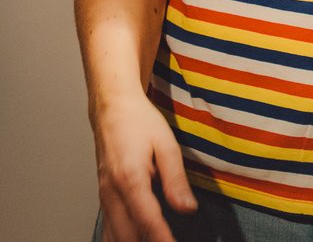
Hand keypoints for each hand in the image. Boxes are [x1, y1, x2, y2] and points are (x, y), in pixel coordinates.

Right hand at [93, 92, 196, 241]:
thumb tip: (188, 208)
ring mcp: (104, 197)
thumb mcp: (166, 143)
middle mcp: (112, 193)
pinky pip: (108, 228)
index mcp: (130, 179)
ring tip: (156, 240)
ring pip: (114, 236)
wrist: (112, 106)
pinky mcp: (103, 197)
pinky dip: (120, 239)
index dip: (163, 240)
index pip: (147, 222)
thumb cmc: (139, 120)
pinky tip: (135, 239)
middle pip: (127, 237)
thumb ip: (176, 179)